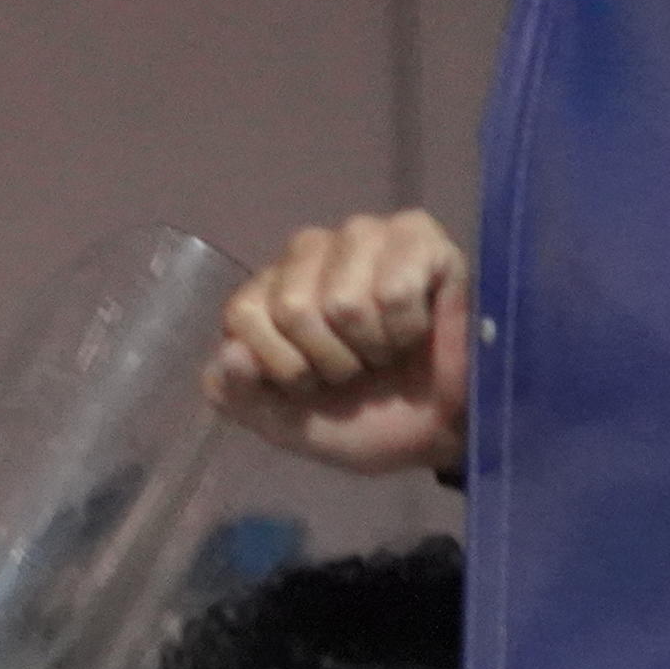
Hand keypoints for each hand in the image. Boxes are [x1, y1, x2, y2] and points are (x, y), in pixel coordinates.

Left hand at [207, 211, 471, 478]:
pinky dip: (408, 330)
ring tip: (388, 351)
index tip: (311, 385)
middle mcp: (309, 252)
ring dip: (372, 347)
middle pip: (294, 308)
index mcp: (268, 291)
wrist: (440, 433)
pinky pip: (395, 291)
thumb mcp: (289, 426)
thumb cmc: (364, 420)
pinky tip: (419, 330)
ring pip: (345, 301)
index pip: (243, 313)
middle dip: (330, 362)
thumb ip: (242, 398)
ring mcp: (362, 236)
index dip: (280, 366)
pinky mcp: (418, 235)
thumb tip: (229, 355)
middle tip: (358, 369)